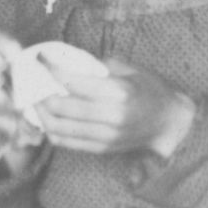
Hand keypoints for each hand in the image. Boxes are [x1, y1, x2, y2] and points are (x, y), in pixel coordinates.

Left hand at [35, 56, 196, 161]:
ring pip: (58, 128)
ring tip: (38, 101)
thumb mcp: (132, 70)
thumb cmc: (151, 91)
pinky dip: (51, 129)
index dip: (51, 68)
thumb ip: (101, 66)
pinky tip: (48, 118)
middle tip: (36, 82)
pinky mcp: (101, 148)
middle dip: (42, 93)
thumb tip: (72, 62)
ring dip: (42, 113)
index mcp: (118, 92)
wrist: (170, 124)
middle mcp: (110, 116)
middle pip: (60, 107)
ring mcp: (105, 136)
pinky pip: (66, 142)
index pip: (72, 81)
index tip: (41, 59)